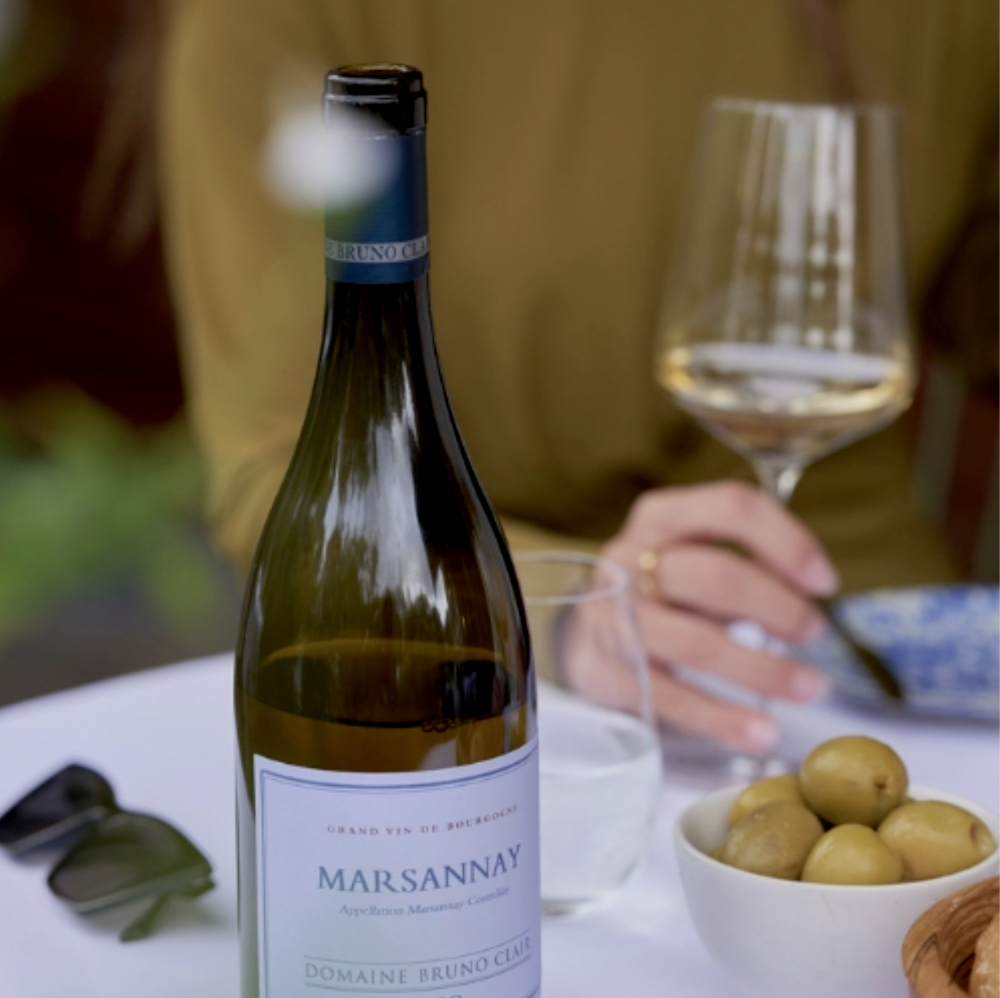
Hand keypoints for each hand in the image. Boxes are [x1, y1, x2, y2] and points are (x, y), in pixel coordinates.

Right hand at [599, 480, 837, 752]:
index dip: (787, 542)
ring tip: (807, 687)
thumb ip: (747, 560)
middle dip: (776, 607)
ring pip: (692, 642)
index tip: (824, 581)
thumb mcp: (697, 553)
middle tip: (812, 632)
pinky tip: (760, 731)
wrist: (592, 630)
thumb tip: (813, 587)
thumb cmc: (665, 588)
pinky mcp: (604, 670)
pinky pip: (668, 696)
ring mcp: (613, 615)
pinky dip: (720, 718)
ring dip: (760, 669)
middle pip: (713, 575)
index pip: (731, 508)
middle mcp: (629, 557)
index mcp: (662, 517)